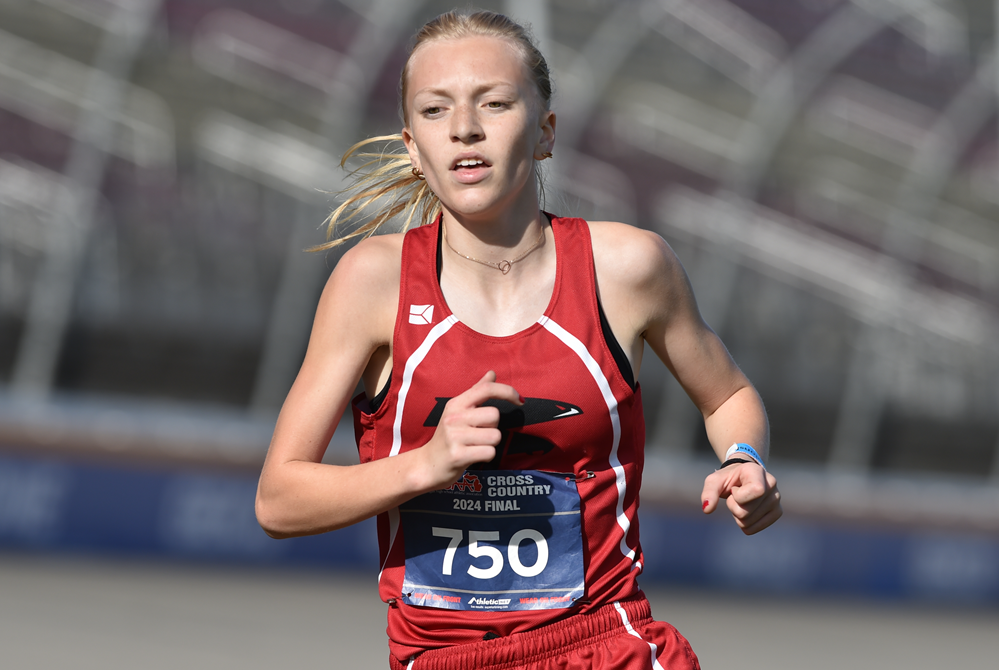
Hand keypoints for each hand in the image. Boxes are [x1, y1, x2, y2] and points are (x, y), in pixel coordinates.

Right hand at [415, 371, 521, 491]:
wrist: (427, 465)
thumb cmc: (448, 437)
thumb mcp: (457, 411)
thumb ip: (476, 392)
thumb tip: (492, 373)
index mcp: (456, 404)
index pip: (486, 389)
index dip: (507, 391)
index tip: (519, 400)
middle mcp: (454, 417)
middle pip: (494, 415)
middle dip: (493, 427)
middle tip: (479, 434)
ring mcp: (455, 436)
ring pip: (495, 436)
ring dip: (491, 443)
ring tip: (475, 446)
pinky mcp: (458, 455)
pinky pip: (489, 452)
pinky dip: (487, 456)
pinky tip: (474, 456)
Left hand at [701, 462, 781, 534]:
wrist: (742, 478)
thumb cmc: (727, 478)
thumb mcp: (715, 481)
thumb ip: (709, 492)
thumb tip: (707, 509)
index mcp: (758, 471)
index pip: (756, 491)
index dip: (738, 496)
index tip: (734, 489)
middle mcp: (771, 484)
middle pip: (746, 511)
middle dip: (733, 507)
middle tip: (735, 496)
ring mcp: (776, 499)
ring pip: (749, 522)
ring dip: (738, 515)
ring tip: (742, 502)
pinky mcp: (777, 512)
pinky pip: (754, 529)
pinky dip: (744, 524)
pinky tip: (746, 511)